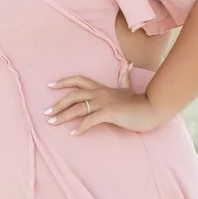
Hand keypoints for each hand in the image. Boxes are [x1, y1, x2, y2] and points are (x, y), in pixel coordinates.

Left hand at [46, 76, 165, 134]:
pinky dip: (80, 127)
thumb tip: (129, 65)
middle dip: (58, 104)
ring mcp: (104, 102)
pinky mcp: (109, 113)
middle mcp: (100, 93)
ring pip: (78, 108)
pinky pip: (89, 120)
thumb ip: (125, 77)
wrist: (151, 108)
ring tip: (52, 123)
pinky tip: (73, 133)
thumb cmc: (139, 102)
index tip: (50, 86)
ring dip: (63, 116)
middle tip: (46, 113)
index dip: (63, 82)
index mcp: (101, 88)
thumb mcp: (129, 88)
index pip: (78, 80)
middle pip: (73, 95)